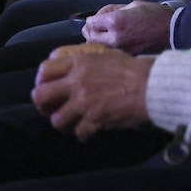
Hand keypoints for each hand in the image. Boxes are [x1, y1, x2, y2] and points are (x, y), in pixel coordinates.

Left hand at [32, 47, 152, 140]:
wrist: (150, 86)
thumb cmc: (133, 69)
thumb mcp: (106, 56)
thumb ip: (88, 62)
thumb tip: (75, 70)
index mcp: (79, 63)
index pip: (45, 69)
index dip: (42, 80)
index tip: (48, 87)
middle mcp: (76, 82)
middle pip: (40, 96)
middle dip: (44, 105)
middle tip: (54, 109)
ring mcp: (83, 102)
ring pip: (56, 120)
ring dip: (65, 123)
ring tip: (74, 122)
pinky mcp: (93, 120)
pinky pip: (79, 134)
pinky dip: (84, 134)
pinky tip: (91, 131)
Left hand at [80, 1, 173, 53]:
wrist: (172, 30)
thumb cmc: (155, 15)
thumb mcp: (133, 4)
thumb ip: (113, 9)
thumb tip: (100, 15)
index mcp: (116, 21)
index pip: (91, 22)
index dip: (91, 19)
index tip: (94, 17)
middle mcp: (115, 37)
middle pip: (90, 36)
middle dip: (89, 30)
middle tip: (93, 25)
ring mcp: (120, 49)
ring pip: (97, 47)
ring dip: (95, 39)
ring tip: (100, 33)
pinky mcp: (126, 56)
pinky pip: (108, 51)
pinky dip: (105, 46)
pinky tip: (110, 41)